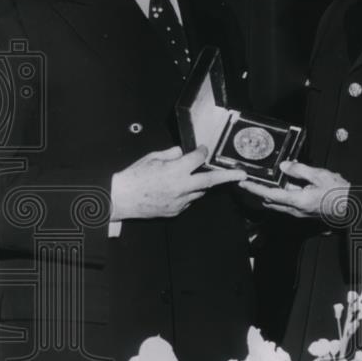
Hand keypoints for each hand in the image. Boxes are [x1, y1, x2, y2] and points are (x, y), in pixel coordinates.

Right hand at [110, 146, 245, 220]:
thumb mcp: (152, 158)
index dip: (202, 151)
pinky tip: (174, 190)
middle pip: (210, 180)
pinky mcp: (176, 211)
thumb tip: (183, 152)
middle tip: (241, 175)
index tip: (204, 149)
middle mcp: (181, 186)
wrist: (120, 199)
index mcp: (175, 170)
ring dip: (200, 185)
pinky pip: (188, 201)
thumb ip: (172, 154)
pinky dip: (187, 194)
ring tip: (188, 179)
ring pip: (199, 192)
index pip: (198, 158)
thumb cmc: (133, 177)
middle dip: (228, 176)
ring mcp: (180, 201)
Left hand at [239, 161, 349, 219]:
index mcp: (298, 200)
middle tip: (249, 180)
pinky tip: (285, 185)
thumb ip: (300, 170)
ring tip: (264, 181)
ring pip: (278, 204)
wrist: (352, 207)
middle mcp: (296, 210)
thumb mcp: (320, 175)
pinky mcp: (304, 211)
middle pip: (270, 201)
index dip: (254, 189)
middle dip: (258, 192)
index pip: (270, 194)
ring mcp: (300, 212)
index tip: (243, 183)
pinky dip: (280, 195)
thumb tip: (285, 166)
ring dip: (269, 194)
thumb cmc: (339, 193)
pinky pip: (287, 204)